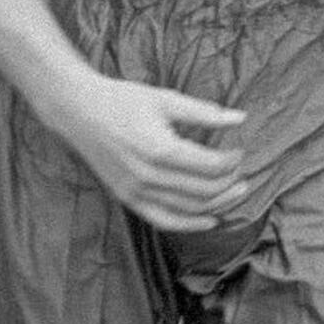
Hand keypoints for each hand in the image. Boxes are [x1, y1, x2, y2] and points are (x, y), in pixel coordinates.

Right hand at [46, 76, 248, 233]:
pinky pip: (164, 220)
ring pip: (189, 209)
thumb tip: (240, 118)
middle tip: (245, 174)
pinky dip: (190, 224)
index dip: (232, 161)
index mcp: (161, 149)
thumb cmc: (122, 99)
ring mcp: (136, 191)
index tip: (240, 151)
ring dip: (218, 204)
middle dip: (230, 184)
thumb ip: (204, 113)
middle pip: (204, 191)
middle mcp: (149, 176)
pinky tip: (211, 220)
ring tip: (236, 194)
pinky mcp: (128, 198)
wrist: (78, 110)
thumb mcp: (165, 99)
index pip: (211, 166)